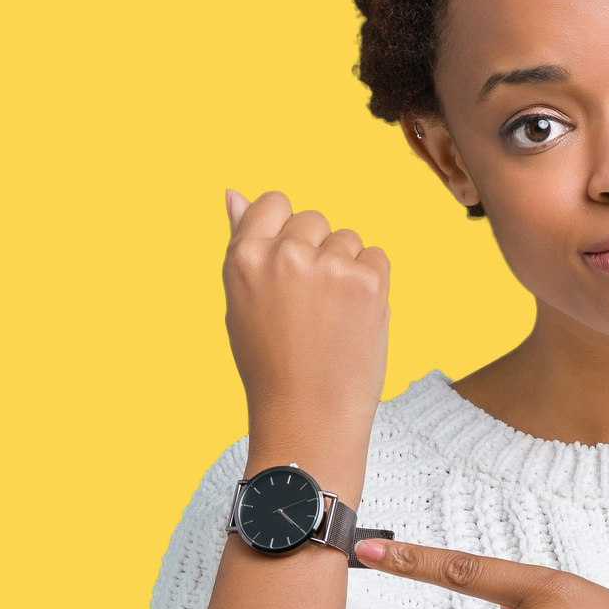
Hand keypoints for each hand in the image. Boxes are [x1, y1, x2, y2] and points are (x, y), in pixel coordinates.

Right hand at [222, 189, 390, 443]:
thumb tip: (232, 191)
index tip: (290, 268)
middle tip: (309, 308)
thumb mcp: (241, 303)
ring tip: (331, 319)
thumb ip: (243, 245)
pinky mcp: (367, 280)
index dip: (286, 233)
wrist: (308, 418)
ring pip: (347, 239)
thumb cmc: (270, 364)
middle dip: (317, 252)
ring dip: (346, 269)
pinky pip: (376, 257)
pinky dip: (372, 283)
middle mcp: (283, 255)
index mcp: (243, 258)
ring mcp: (327, 266)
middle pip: (313, 220)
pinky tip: (354, 319)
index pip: (273, 203)